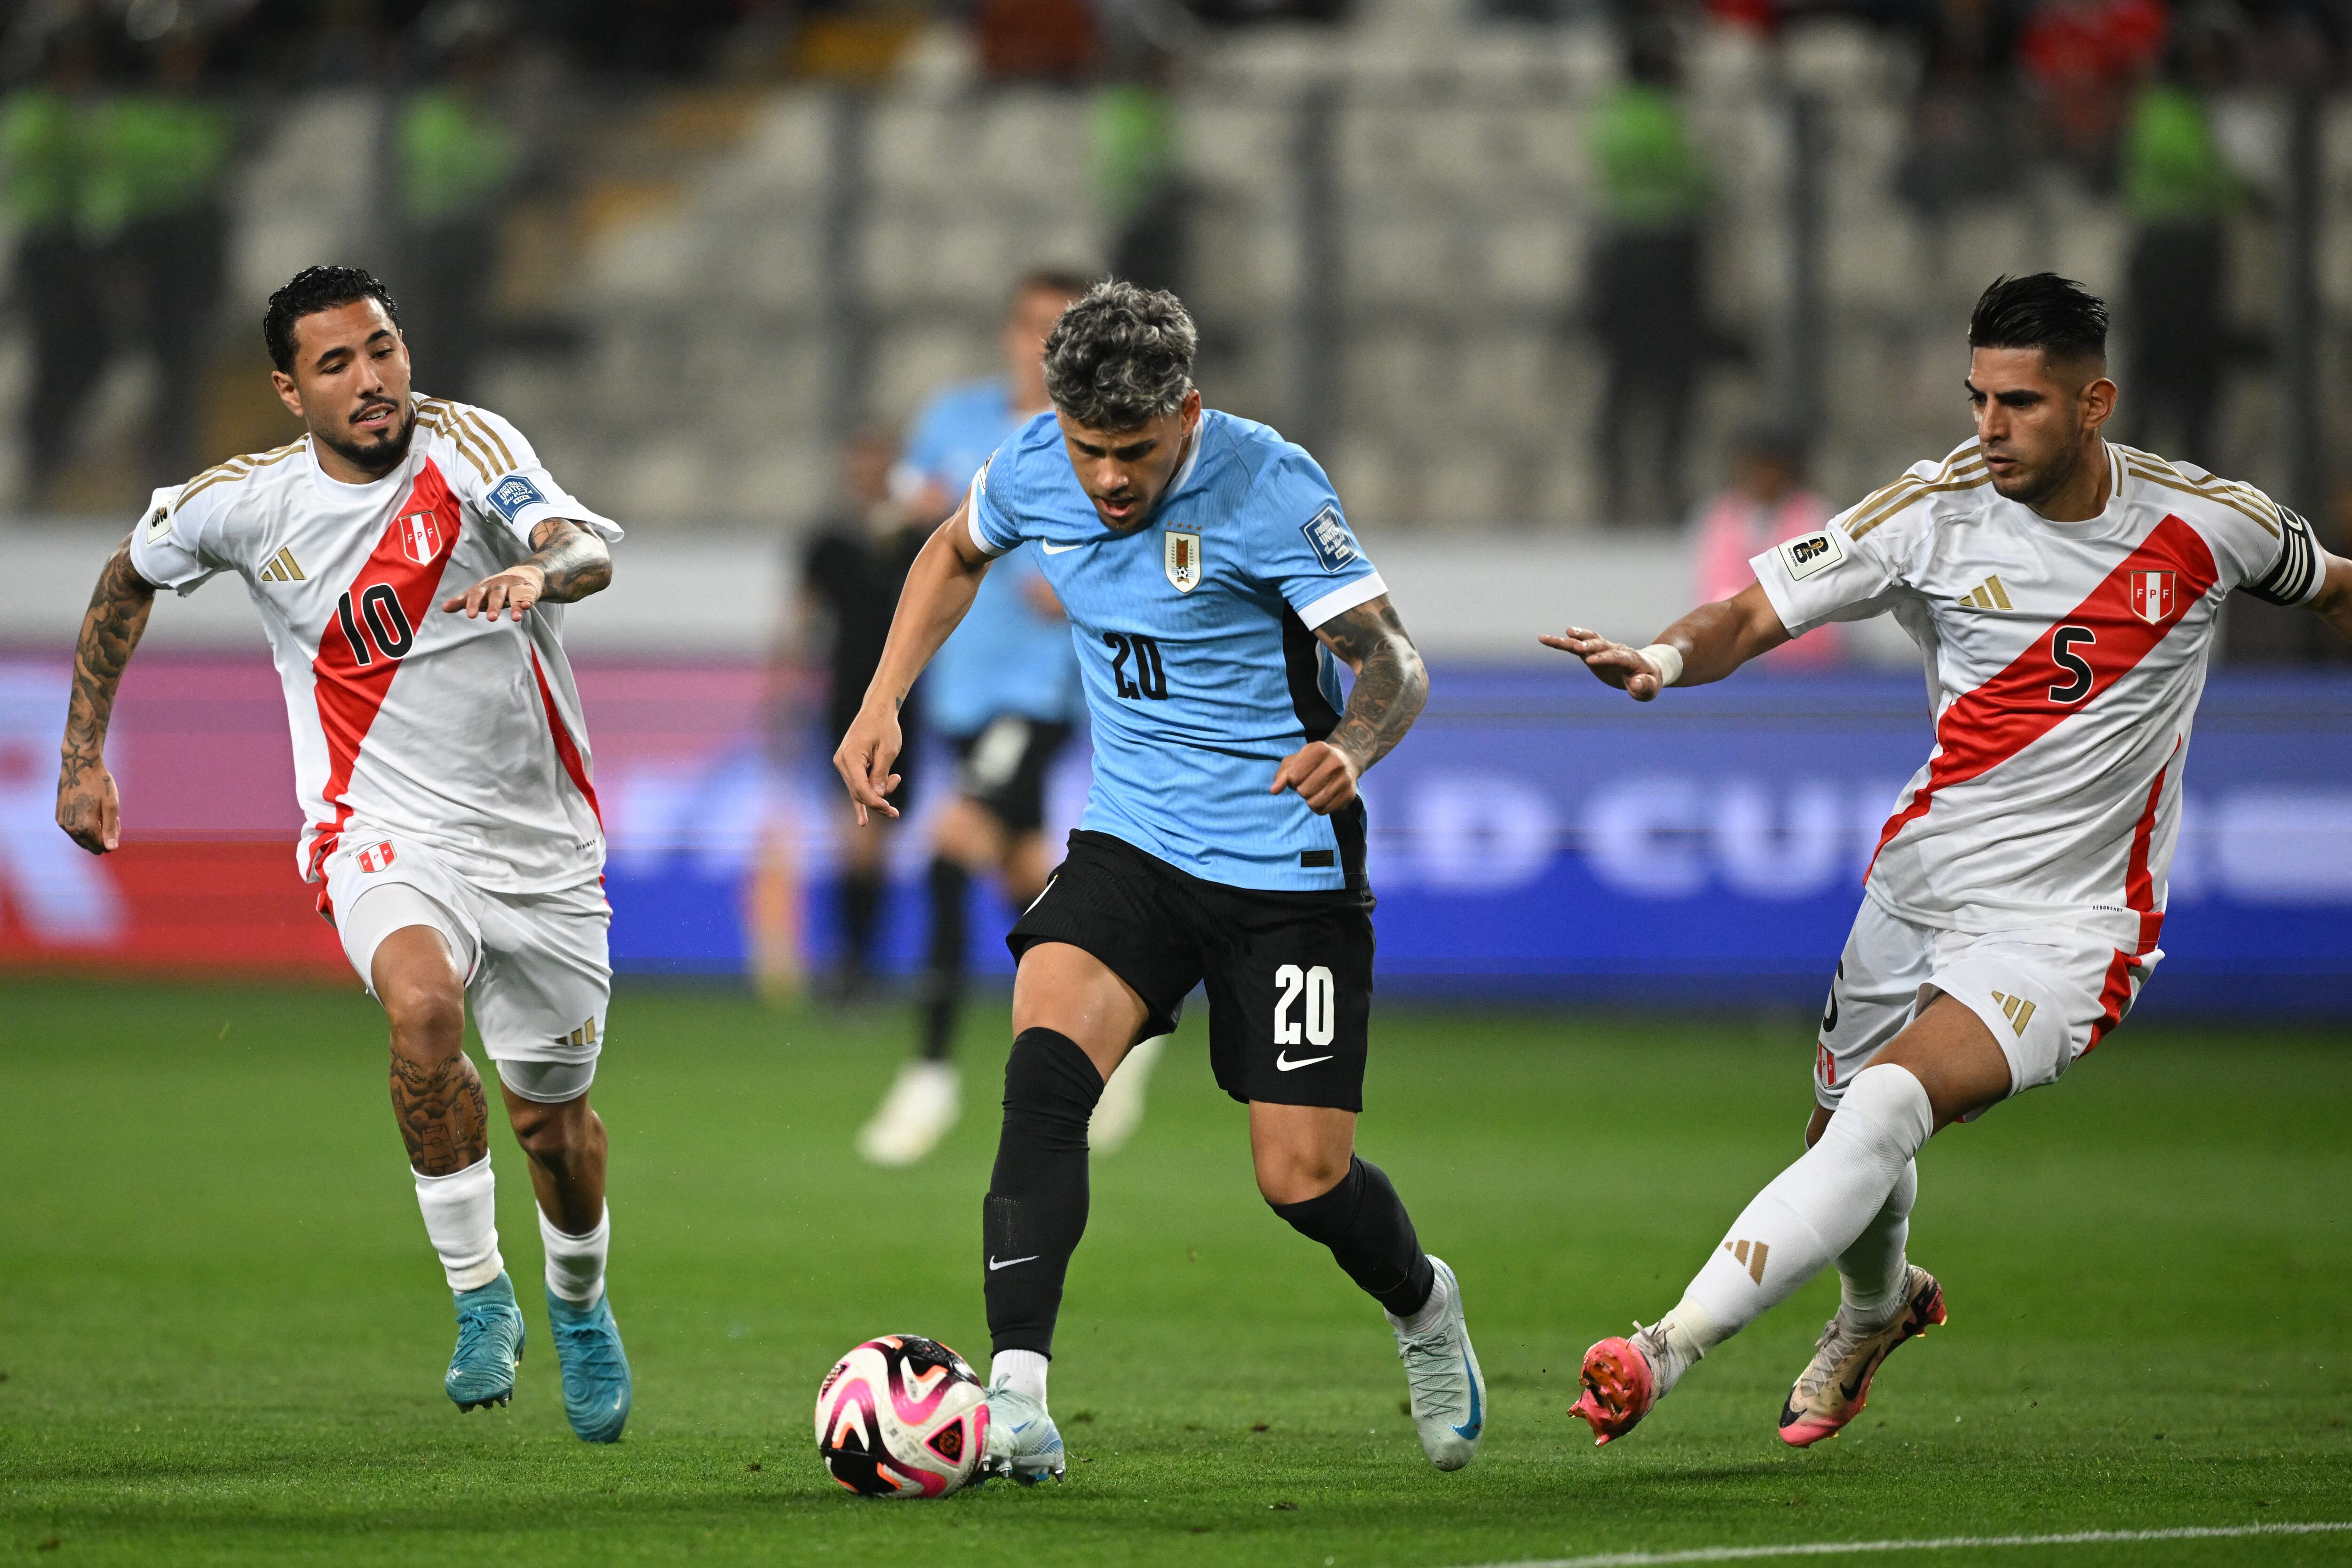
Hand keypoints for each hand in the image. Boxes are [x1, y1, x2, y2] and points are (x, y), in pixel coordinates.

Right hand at [56, 759, 121, 853]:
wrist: (79, 766)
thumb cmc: (99, 784)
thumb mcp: (112, 805)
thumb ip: (111, 829)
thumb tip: (111, 849)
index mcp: (85, 826)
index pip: (102, 846)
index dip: (113, 836)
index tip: (116, 820)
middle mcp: (70, 828)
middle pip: (91, 845)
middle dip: (103, 835)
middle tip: (109, 817)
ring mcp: (62, 823)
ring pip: (82, 839)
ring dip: (93, 831)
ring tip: (100, 813)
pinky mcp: (58, 817)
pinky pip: (74, 830)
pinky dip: (83, 825)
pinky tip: (89, 811)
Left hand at [441, 564, 547, 620]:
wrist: (522, 574)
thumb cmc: (495, 588)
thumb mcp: (479, 593)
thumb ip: (463, 601)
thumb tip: (444, 608)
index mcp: (485, 586)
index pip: (477, 594)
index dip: (473, 604)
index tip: (471, 615)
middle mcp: (499, 585)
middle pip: (496, 594)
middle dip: (494, 606)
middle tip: (492, 619)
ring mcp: (514, 586)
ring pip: (513, 595)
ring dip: (514, 606)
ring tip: (515, 619)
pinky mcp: (528, 589)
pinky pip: (528, 595)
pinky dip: (528, 600)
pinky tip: (528, 607)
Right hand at [832, 704, 903, 824]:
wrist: (877, 710)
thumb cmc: (884, 727)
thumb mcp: (888, 750)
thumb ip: (881, 774)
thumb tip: (876, 797)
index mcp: (850, 757)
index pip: (860, 788)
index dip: (875, 802)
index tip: (890, 810)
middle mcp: (842, 762)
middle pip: (859, 792)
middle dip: (879, 798)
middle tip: (897, 782)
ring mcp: (843, 764)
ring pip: (859, 790)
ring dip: (877, 792)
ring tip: (896, 777)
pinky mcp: (848, 766)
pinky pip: (855, 787)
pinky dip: (861, 802)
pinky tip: (863, 821)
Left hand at [1271, 740, 1360, 814]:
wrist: (1347, 760)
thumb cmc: (1314, 761)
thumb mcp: (1296, 761)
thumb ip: (1282, 775)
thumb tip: (1274, 790)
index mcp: (1320, 749)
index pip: (1294, 776)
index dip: (1292, 779)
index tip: (1298, 775)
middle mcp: (1336, 762)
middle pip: (1304, 790)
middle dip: (1301, 790)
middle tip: (1307, 784)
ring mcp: (1345, 779)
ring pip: (1314, 803)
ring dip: (1309, 800)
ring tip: (1314, 791)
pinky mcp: (1349, 794)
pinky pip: (1325, 811)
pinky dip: (1318, 808)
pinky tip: (1322, 798)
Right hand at [1538, 626, 1666, 700]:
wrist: (1645, 668)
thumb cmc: (1648, 680)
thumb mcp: (1650, 688)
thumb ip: (1644, 687)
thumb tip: (1636, 683)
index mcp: (1630, 659)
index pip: (1616, 656)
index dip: (1604, 658)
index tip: (1591, 661)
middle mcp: (1615, 649)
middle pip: (1601, 644)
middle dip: (1590, 646)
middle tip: (1577, 647)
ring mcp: (1603, 649)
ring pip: (1588, 640)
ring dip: (1577, 638)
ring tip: (1565, 634)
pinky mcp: (1591, 652)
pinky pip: (1575, 645)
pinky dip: (1561, 642)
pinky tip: (1545, 639)